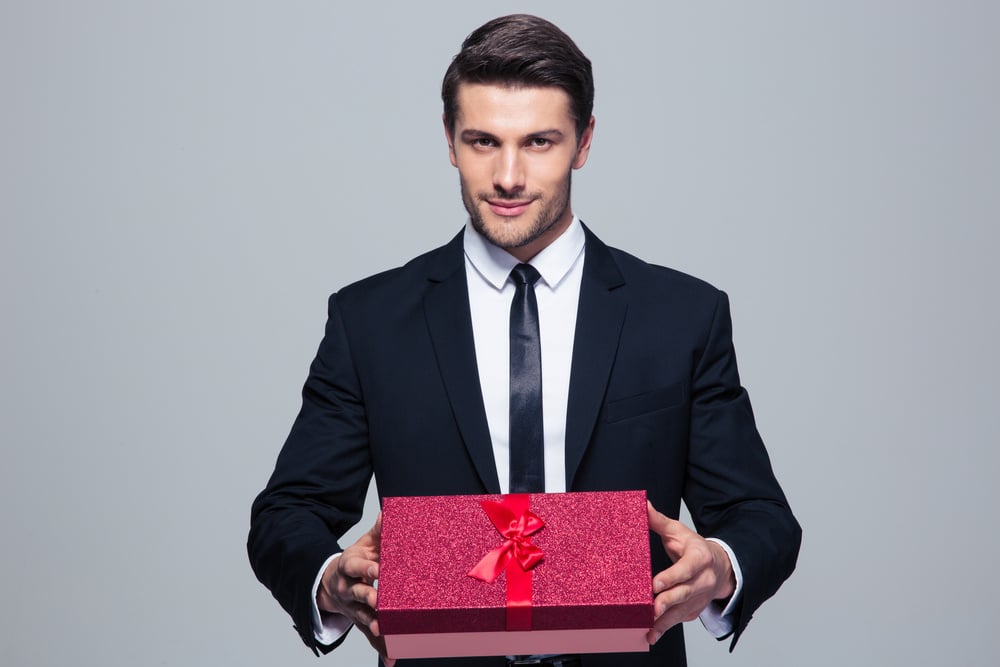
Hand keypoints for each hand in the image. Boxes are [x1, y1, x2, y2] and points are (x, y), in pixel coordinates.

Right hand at [316, 514, 394, 665]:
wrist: (330, 584)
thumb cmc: (354, 562)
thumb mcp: (363, 544)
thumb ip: (377, 532)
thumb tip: (388, 513)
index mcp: (348, 568)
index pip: (355, 568)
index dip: (365, 569)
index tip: (378, 569)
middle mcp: (348, 589)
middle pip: (358, 594)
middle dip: (368, 597)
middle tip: (379, 601)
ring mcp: (353, 607)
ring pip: (362, 616)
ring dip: (373, 624)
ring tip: (382, 629)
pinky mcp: (360, 621)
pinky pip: (369, 636)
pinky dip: (381, 648)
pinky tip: (392, 657)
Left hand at [646, 501, 734, 644]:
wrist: (721, 568)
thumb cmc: (695, 548)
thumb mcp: (680, 531)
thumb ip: (659, 521)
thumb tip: (642, 504)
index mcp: (700, 558)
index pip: (686, 569)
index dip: (671, 577)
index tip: (655, 584)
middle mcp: (702, 581)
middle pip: (684, 593)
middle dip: (667, 602)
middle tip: (651, 609)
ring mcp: (699, 598)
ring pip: (681, 611)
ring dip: (665, 621)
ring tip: (648, 628)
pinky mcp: (693, 610)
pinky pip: (679, 620)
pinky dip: (665, 628)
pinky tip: (651, 635)